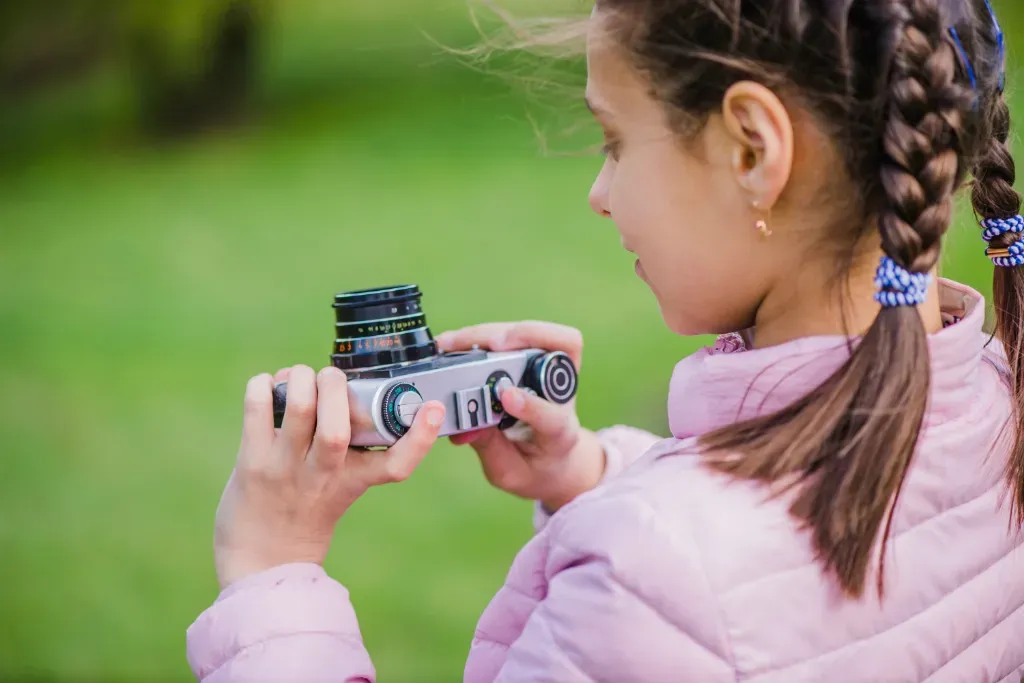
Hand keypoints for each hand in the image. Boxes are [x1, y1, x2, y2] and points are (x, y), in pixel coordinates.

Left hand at [213, 364, 446, 588]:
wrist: (265, 557)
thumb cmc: (308, 509)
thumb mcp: (345, 484)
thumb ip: (353, 444)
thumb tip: (340, 383)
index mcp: (355, 480)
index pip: (397, 465)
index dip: (421, 437)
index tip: (434, 409)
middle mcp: (323, 475)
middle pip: (337, 428)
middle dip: (335, 386)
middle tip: (332, 377)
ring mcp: (284, 468)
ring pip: (299, 409)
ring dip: (301, 377)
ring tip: (300, 376)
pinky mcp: (252, 461)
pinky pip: (258, 407)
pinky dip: (264, 384)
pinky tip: (270, 385)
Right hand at [435, 321, 605, 512]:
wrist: (555, 458)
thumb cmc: (533, 465)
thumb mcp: (508, 472)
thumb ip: (488, 448)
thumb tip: (462, 424)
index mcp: (559, 433)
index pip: (552, 416)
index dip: (530, 405)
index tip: (505, 396)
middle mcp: (560, 395)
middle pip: (551, 351)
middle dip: (513, 340)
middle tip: (475, 348)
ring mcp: (551, 373)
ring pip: (537, 334)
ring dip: (492, 332)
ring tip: (452, 343)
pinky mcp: (538, 358)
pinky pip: (523, 333)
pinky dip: (489, 332)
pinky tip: (460, 341)